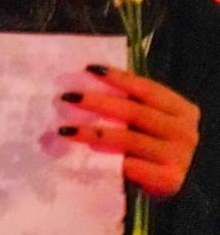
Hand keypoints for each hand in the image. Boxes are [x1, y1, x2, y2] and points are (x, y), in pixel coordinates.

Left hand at [59, 65, 199, 196]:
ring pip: (129, 138)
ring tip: (65, 129)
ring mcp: (179, 157)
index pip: (146, 88)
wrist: (165, 181)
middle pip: (134, 111)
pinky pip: (131, 165)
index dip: (118, 77)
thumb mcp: (146, 119)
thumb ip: (129, 102)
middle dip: (97, 103)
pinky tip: (85, 153)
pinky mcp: (169, 179)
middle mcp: (185, 132)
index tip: (89, 68)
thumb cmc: (151, 143)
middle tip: (68, 97)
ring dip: (93, 132)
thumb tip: (87, 78)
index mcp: (182, 110)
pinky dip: (107, 158)